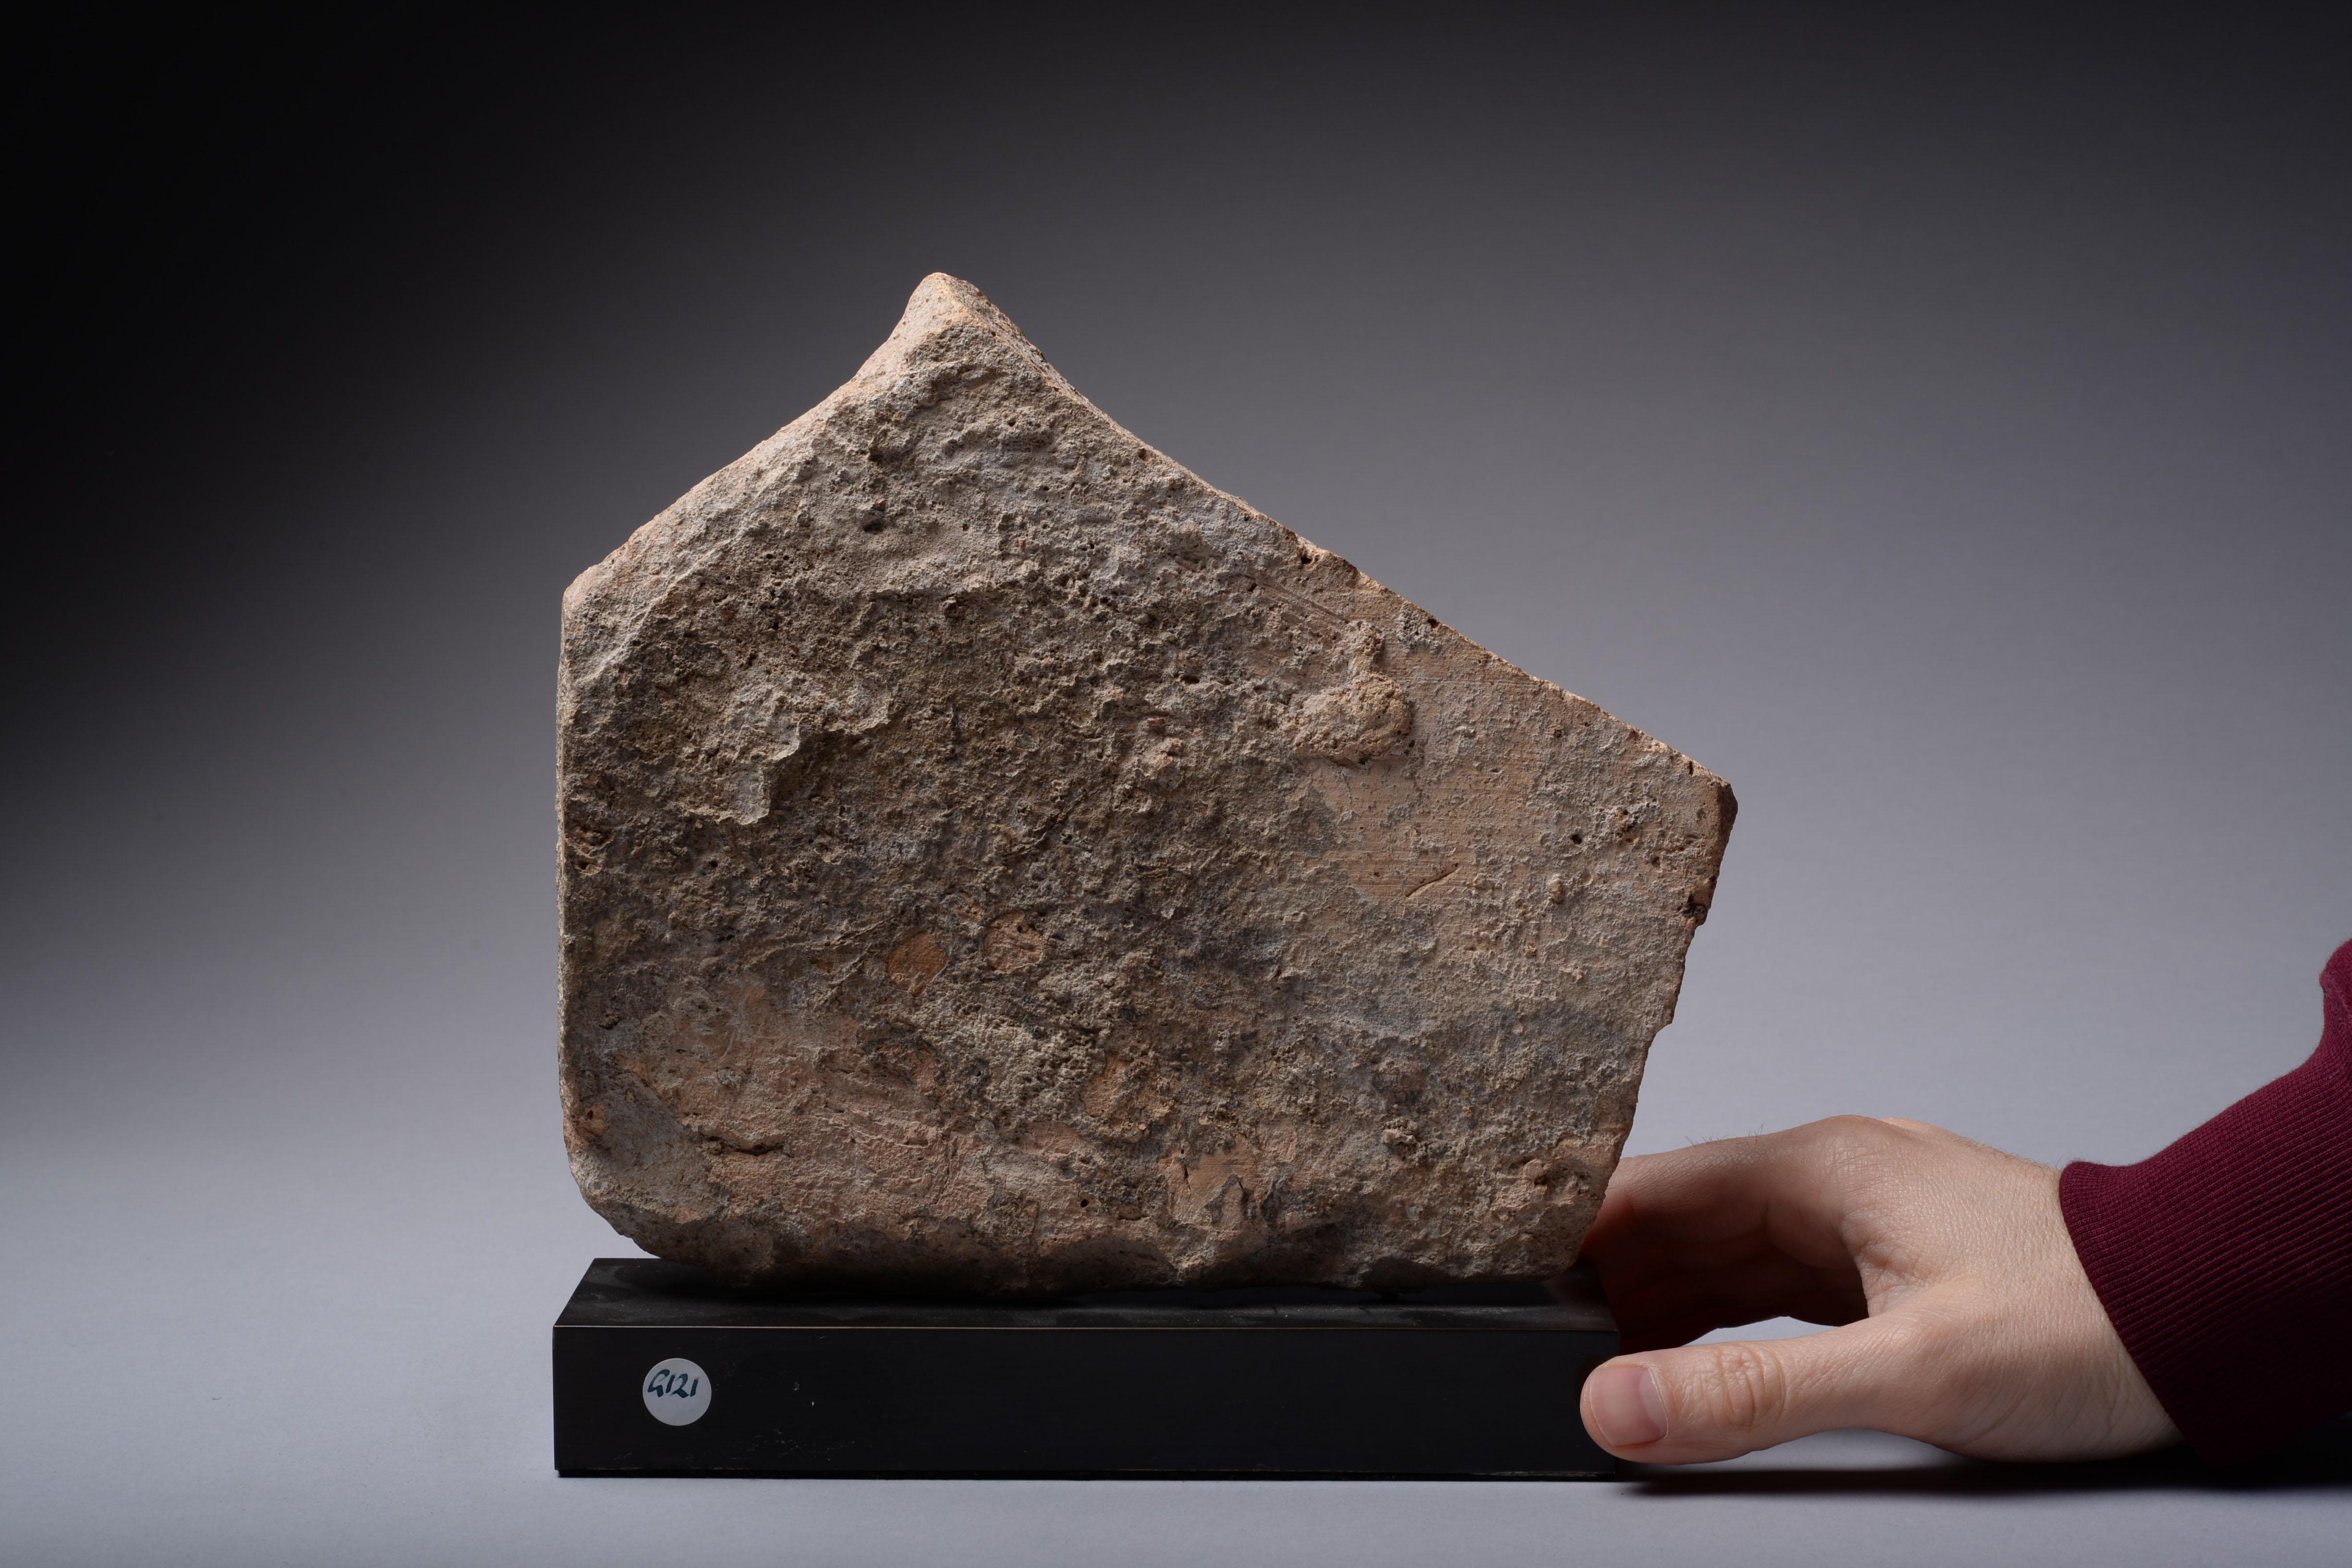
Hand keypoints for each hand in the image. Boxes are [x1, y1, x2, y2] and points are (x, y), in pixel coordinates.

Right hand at [1575, 1116, 2178, 1463]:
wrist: (2208, 1318)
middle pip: (1681, 1222)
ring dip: (1662, 1305)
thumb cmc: (2085, 1324)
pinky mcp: (1893, 1265)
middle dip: (1607, 1280)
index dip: (1573, 1233)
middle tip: (1538, 1343)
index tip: (1509, 1278)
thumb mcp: (1902, 1373)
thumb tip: (1617, 1404)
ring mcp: (1865, 1220)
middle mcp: (1834, 1179)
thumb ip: (1749, 1392)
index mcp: (1820, 1170)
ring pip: (1727, 1256)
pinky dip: (1723, 1322)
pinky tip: (1693, 1363)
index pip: (1654, 1188)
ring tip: (1597, 1362)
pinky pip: (1776, 1286)